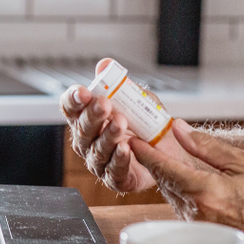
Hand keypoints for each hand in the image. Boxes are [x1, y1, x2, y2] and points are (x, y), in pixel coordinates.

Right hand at [59, 59, 156, 192]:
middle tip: (104, 104)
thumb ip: (120, 83)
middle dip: (93, 115)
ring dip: (108, 135)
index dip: (73, 100)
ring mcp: (100, 161)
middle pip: (82, 129)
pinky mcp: (116, 178)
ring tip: (120, 123)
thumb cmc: (147, 123)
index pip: (71, 108)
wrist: (172, 148)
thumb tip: (105, 65)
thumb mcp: (136, 98)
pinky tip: (125, 148)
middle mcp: (89, 140)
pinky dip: (118, 158)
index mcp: (88, 118)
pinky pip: (113, 170)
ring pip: (97, 149)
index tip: (82, 92)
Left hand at [130, 120, 243, 243]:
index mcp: (208, 193)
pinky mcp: (208, 235)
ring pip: (174, 196)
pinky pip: (186, 208)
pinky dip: (182, 191)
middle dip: (154, 162)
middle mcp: (200, 214)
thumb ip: (208, 147)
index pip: (165, 169)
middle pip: (165, 183)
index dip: (145, 152)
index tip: (131, 138)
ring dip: (168, 177)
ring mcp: (202, 228)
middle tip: (144, 140)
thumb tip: (178, 130)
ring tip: (162, 156)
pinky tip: (187, 179)